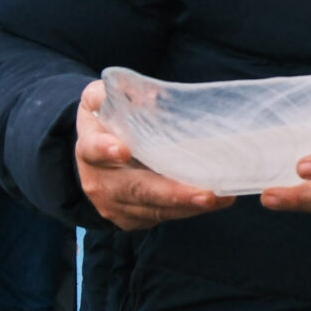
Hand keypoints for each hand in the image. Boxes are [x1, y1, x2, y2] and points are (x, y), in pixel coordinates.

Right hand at [74, 79, 227, 231]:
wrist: (93, 159)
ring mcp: (115, 205)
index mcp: (89, 148)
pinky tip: (215, 201)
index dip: (106, 149)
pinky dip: (189, 210)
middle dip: (172, 193)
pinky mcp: (131, 219)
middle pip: (136, 189)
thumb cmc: (104, 123)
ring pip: (155, 208)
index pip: (93, 149)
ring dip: (189, 205)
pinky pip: (162, 216)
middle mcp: (99, 182)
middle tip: (205, 194)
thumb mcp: (100, 100)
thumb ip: (117, 92)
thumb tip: (152, 95)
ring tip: (221, 198)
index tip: (123, 150)